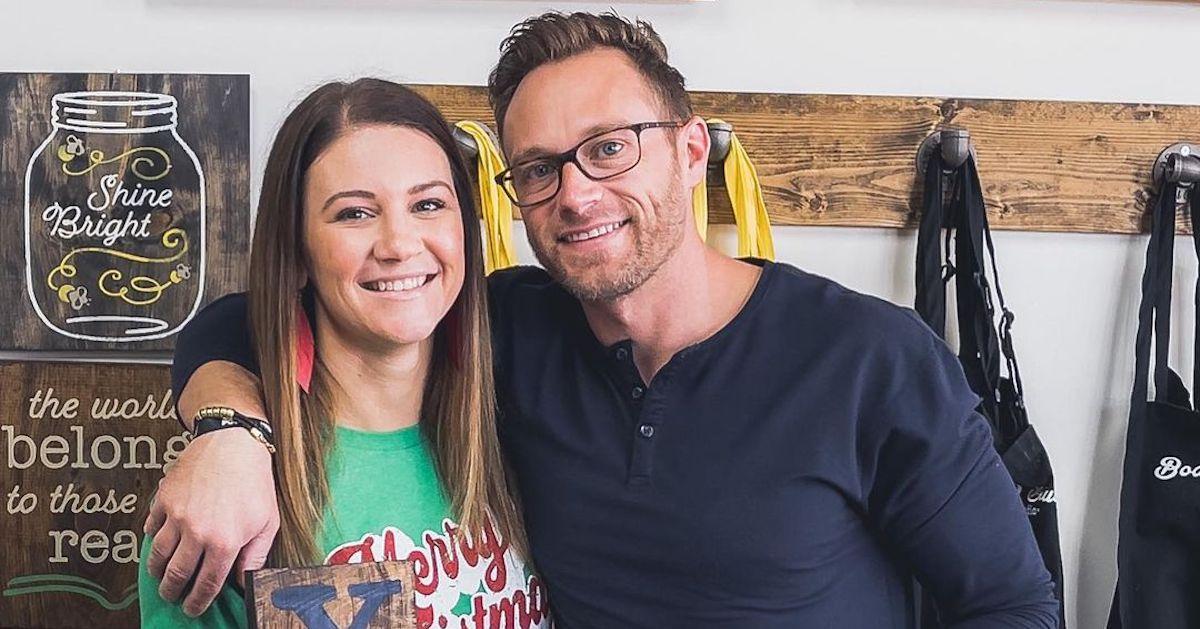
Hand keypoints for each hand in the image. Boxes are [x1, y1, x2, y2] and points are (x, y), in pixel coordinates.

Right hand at [143, 428, 277, 616]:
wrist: (234, 443)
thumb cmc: (255, 482)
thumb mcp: (267, 522)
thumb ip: (254, 556)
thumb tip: (242, 580)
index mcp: (224, 542)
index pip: (206, 585)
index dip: (197, 602)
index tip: (192, 609)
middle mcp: (197, 533)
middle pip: (176, 576)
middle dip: (172, 592)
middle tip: (173, 596)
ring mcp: (176, 516)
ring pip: (158, 556)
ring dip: (158, 572)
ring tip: (162, 576)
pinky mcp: (163, 500)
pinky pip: (151, 528)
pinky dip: (153, 539)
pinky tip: (159, 543)